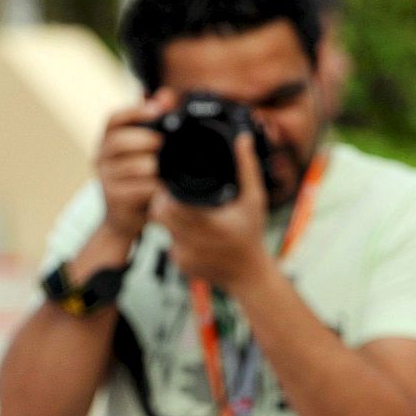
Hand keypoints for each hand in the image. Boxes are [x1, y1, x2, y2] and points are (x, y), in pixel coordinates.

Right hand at [94, 91, 176, 245]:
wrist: (124, 219)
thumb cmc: (137, 178)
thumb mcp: (145, 148)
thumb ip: (155, 119)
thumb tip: (166, 95)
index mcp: (107, 140)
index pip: (114, 119)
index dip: (135, 111)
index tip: (157, 109)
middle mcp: (101, 157)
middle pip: (119, 140)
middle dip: (146, 139)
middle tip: (163, 144)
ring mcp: (106, 179)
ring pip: (132, 166)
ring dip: (153, 166)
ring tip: (164, 170)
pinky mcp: (115, 199)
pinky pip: (138, 188)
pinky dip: (154, 187)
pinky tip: (162, 188)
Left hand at [150, 131, 272, 293]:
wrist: (250, 276)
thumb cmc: (253, 235)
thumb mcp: (255, 199)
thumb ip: (246, 168)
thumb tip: (242, 139)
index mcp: (210, 224)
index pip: (170, 204)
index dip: (166, 192)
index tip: (172, 183)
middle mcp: (194, 243)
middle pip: (160, 215)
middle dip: (162, 201)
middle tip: (171, 192)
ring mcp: (185, 257)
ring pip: (162, 229)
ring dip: (167, 217)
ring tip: (182, 208)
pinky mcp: (181, 266)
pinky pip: (168, 243)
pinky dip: (174, 235)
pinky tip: (190, 231)